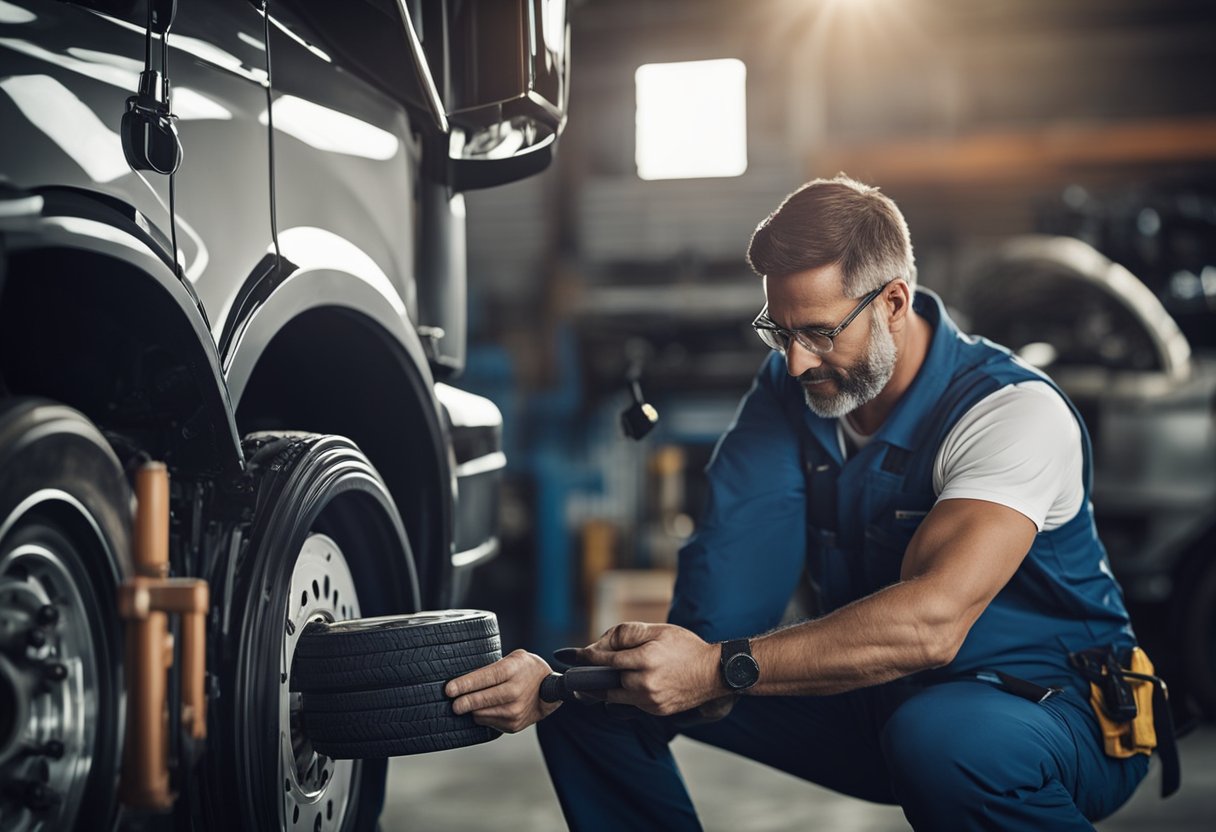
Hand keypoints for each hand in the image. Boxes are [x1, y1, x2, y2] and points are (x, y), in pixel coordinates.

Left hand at [446, 649, 560, 732]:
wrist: (549, 692)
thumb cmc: (527, 670)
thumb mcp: (514, 658)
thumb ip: (492, 666)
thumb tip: (464, 679)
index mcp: (513, 670)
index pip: (485, 678)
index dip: (465, 684)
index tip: (449, 689)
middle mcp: (515, 692)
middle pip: (481, 700)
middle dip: (463, 702)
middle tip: (453, 704)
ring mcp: (515, 711)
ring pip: (481, 714)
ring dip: (471, 709)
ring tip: (468, 702)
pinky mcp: (513, 726)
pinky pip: (487, 722)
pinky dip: (482, 715)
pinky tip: (485, 708)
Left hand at [575, 622, 723, 715]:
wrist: (714, 673)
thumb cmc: (685, 646)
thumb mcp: (657, 630)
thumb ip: (626, 634)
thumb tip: (600, 646)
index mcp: (644, 659)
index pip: (604, 660)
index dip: (585, 657)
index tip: (570, 656)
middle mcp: (645, 682)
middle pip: (605, 683)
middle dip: (591, 677)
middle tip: (577, 676)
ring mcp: (651, 700)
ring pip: (614, 697)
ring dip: (604, 689)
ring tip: (594, 683)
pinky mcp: (656, 711)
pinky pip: (630, 704)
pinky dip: (624, 695)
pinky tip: (626, 686)